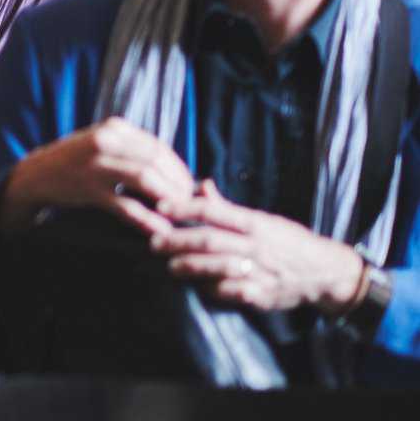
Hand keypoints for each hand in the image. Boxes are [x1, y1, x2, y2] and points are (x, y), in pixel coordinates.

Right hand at [0, 116, 194, 234]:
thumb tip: (174, 170)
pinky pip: (126, 207)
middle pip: (156, 161)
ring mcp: (95, 165)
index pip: (158, 147)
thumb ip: (132, 151)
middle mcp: (105, 141)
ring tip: (177, 216)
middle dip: (178, 186)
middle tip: (187, 205)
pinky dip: (147, 220)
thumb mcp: (102, 145)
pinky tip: (159, 231)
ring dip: (168, 199)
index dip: (179, 169)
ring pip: (146, 179)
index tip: (187, 187)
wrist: (35, 176)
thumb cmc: (76, 163)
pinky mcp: (88, 190)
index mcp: (113, 128)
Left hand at [152, 179, 364, 312]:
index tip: (161, 207)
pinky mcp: (265, 296)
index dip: (185, 208)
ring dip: (192, 267)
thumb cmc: (288, 241)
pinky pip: (234, 293)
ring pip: (220, 267)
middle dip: (179, 241)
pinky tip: (200, 287)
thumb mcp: (262, 219)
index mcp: (255, 223)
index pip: (214, 212)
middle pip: (211, 241)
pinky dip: (215, 290)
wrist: (326, 272)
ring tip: (171, 266)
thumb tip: (202, 185)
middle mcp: (257, 246)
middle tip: (155, 242)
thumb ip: (227, 208)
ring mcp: (261, 271)